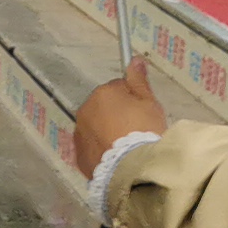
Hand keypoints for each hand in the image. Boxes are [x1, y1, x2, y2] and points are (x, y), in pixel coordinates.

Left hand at [72, 61, 164, 178]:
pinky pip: (91, 147)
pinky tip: (115, 158)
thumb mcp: (149, 103)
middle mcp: (85, 110)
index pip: (118, 88)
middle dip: (116, 114)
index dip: (133, 99)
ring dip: (106, 132)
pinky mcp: (79, 155)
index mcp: (102, 94)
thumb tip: (136, 59)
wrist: (133, 168)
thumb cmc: (145, 131)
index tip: (143, 113)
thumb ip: (139, 80)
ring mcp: (79, 134)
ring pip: (95, 127)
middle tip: (135, 130)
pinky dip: (100, 149)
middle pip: (104, 107)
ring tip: (125, 146)